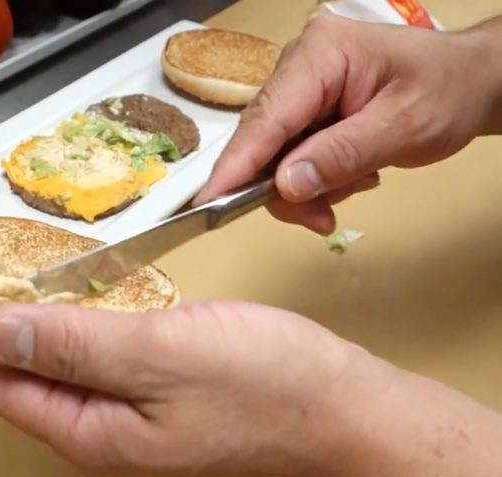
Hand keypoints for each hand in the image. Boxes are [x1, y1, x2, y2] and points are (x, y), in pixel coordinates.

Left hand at [0, 300, 374, 476]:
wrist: (350, 415)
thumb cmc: (265, 384)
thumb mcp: (159, 352)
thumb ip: (74, 345)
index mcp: (95, 434)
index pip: (3, 389)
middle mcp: (112, 439)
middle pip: (32, 387)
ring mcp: (146, 425)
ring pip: (73, 375)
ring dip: (43, 334)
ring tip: (19, 292)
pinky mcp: (175, 404)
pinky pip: (112, 368)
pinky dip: (90, 334)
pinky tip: (92, 307)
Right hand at [195, 14, 501, 233]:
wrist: (470, 82)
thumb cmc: (447, 91)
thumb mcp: (402, 127)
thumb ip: (341, 155)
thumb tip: (285, 186)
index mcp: (321, 54)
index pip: (267, 116)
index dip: (237, 164)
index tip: (209, 203)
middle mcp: (300, 66)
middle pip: (264, 141)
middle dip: (287, 187)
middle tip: (321, 219)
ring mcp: (301, 88)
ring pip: (275, 155)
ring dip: (308, 187)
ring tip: (357, 185)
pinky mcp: (307, 109)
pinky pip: (291, 155)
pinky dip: (315, 178)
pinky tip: (350, 175)